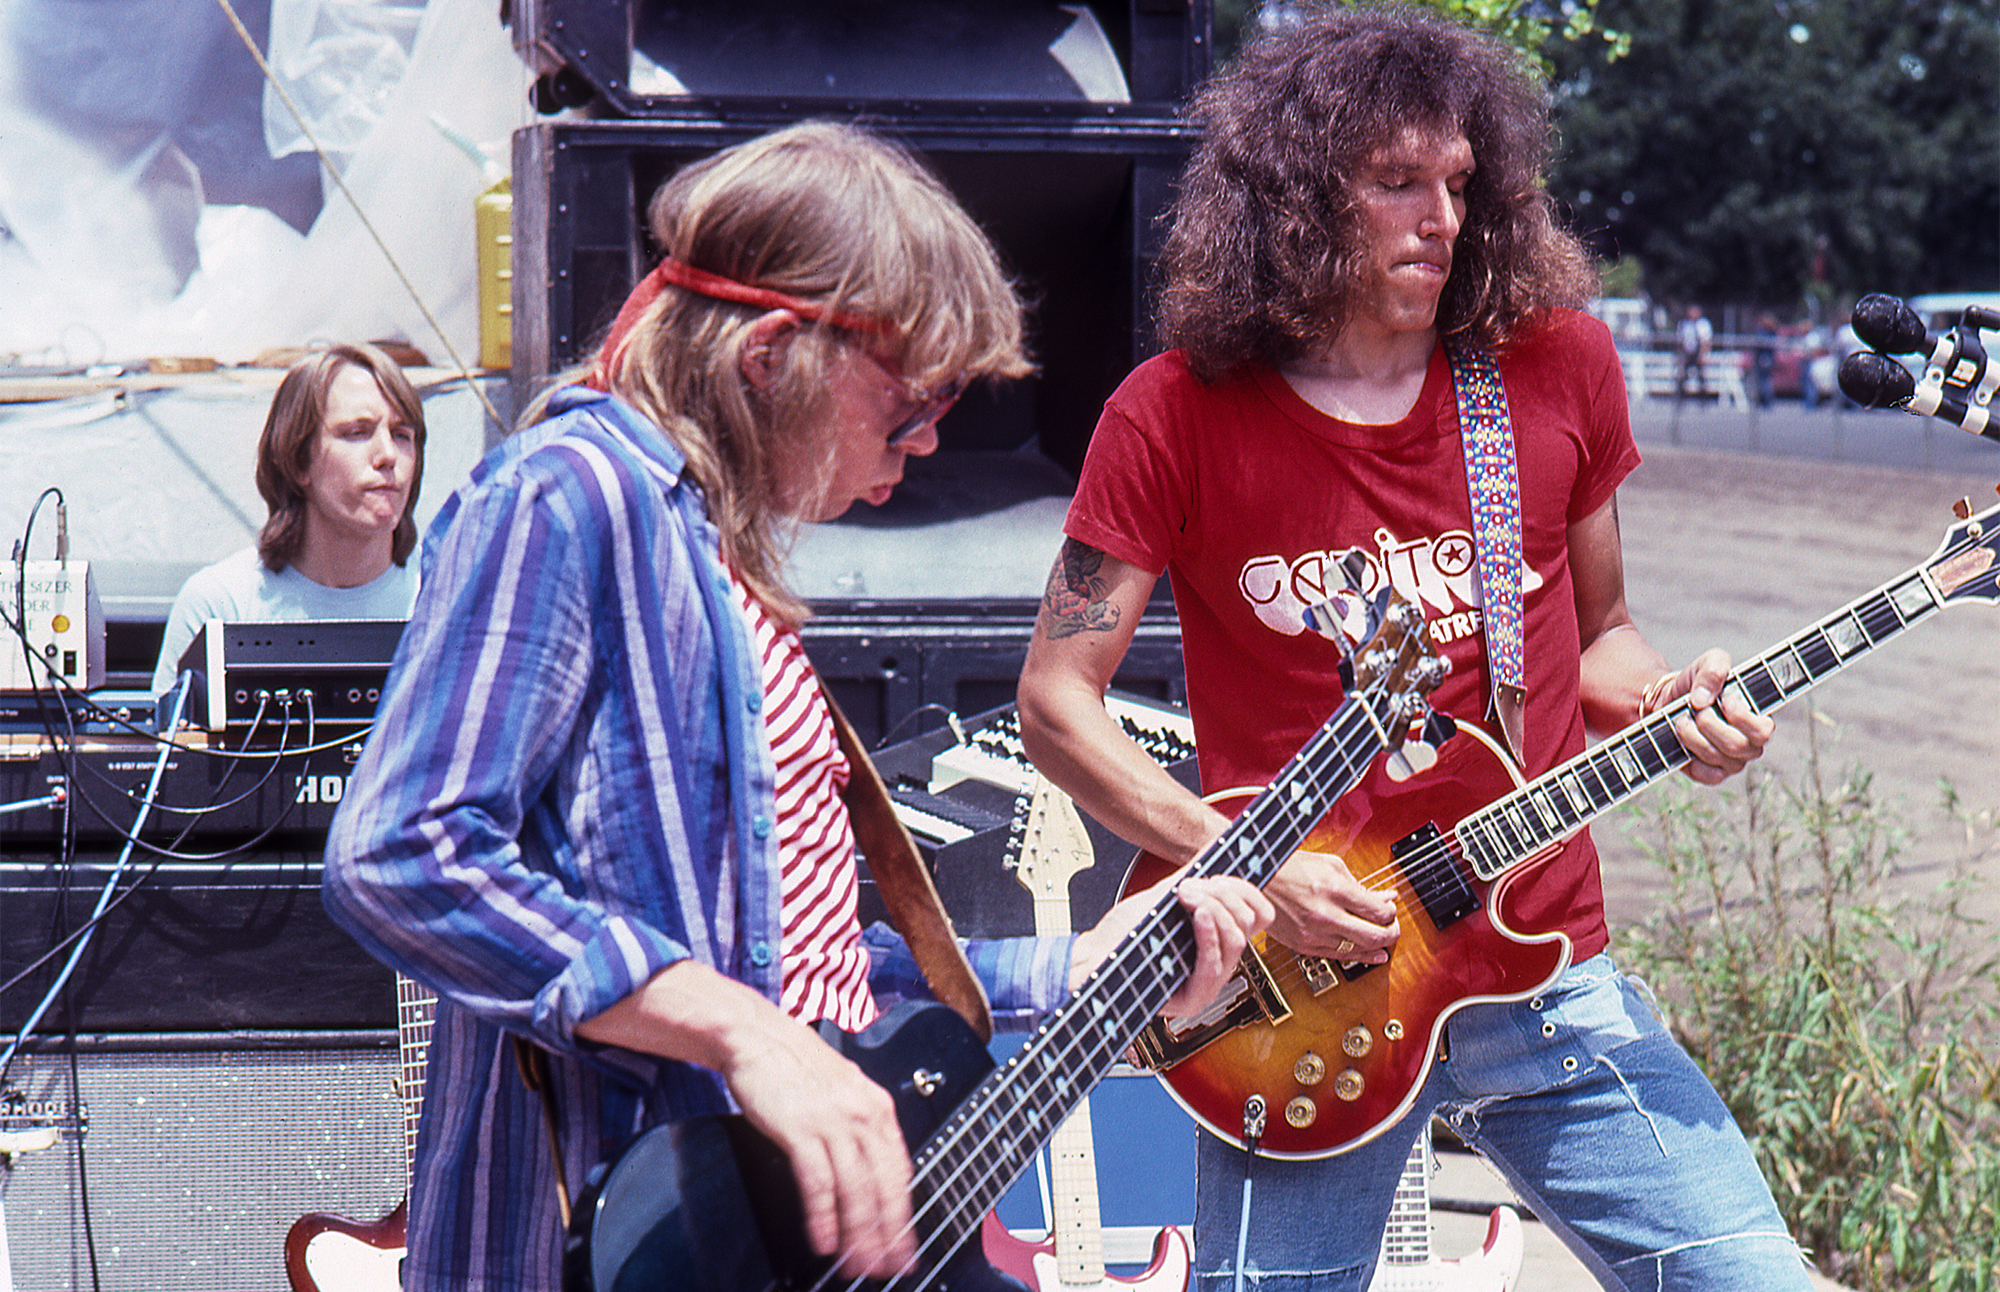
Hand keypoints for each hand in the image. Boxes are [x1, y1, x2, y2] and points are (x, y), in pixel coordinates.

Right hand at [721, 1016, 917, 1279]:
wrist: (758, 1036)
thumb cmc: (796, 1066)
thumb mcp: (845, 1090)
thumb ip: (863, 1124)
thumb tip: (873, 1170)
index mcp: (878, 1107)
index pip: (900, 1172)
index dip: (902, 1214)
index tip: (902, 1245)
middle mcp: (863, 1115)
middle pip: (882, 1187)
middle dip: (885, 1235)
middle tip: (885, 1268)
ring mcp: (833, 1121)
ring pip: (854, 1190)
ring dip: (855, 1234)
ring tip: (854, 1264)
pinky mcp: (800, 1129)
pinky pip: (817, 1183)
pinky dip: (822, 1216)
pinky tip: (822, 1240)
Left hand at [1070, 871, 1273, 1020]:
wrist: (1091, 959)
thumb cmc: (1123, 934)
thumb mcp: (1163, 899)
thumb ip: (1192, 882)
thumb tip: (1214, 853)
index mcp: (1218, 940)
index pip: (1259, 916)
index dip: (1246, 890)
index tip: (1218, 876)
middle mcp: (1218, 963)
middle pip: (1250, 924)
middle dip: (1223, 894)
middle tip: (1191, 886)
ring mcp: (1208, 984)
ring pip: (1236, 940)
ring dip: (1212, 908)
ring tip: (1185, 895)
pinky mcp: (1192, 1000)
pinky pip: (1213, 965)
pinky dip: (1208, 934)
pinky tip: (1197, 915)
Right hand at [1263, 848, 1398, 961]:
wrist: (1255, 880)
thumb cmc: (1290, 867)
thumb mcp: (1330, 865)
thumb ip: (1359, 884)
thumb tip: (1384, 898)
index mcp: (1334, 889)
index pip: (1380, 912)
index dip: (1391, 913)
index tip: (1390, 909)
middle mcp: (1326, 914)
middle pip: (1375, 935)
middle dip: (1391, 932)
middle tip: (1392, 927)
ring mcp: (1314, 933)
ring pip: (1359, 950)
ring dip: (1376, 945)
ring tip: (1383, 939)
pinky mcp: (1304, 946)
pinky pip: (1339, 957)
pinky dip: (1358, 956)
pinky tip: (1370, 955)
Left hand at [1650, 649, 1775, 784]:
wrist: (1669, 700)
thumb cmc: (1698, 683)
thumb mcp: (1707, 663)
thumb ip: (1714, 670)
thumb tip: (1702, 699)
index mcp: (1758, 719)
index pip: (1764, 730)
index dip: (1741, 717)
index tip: (1723, 699)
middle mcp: (1750, 744)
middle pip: (1737, 745)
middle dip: (1710, 725)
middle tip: (1697, 710)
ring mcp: (1732, 762)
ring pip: (1717, 757)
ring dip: (1693, 736)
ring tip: (1682, 720)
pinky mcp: (1712, 774)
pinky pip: (1706, 774)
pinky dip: (1690, 756)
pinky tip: (1683, 740)